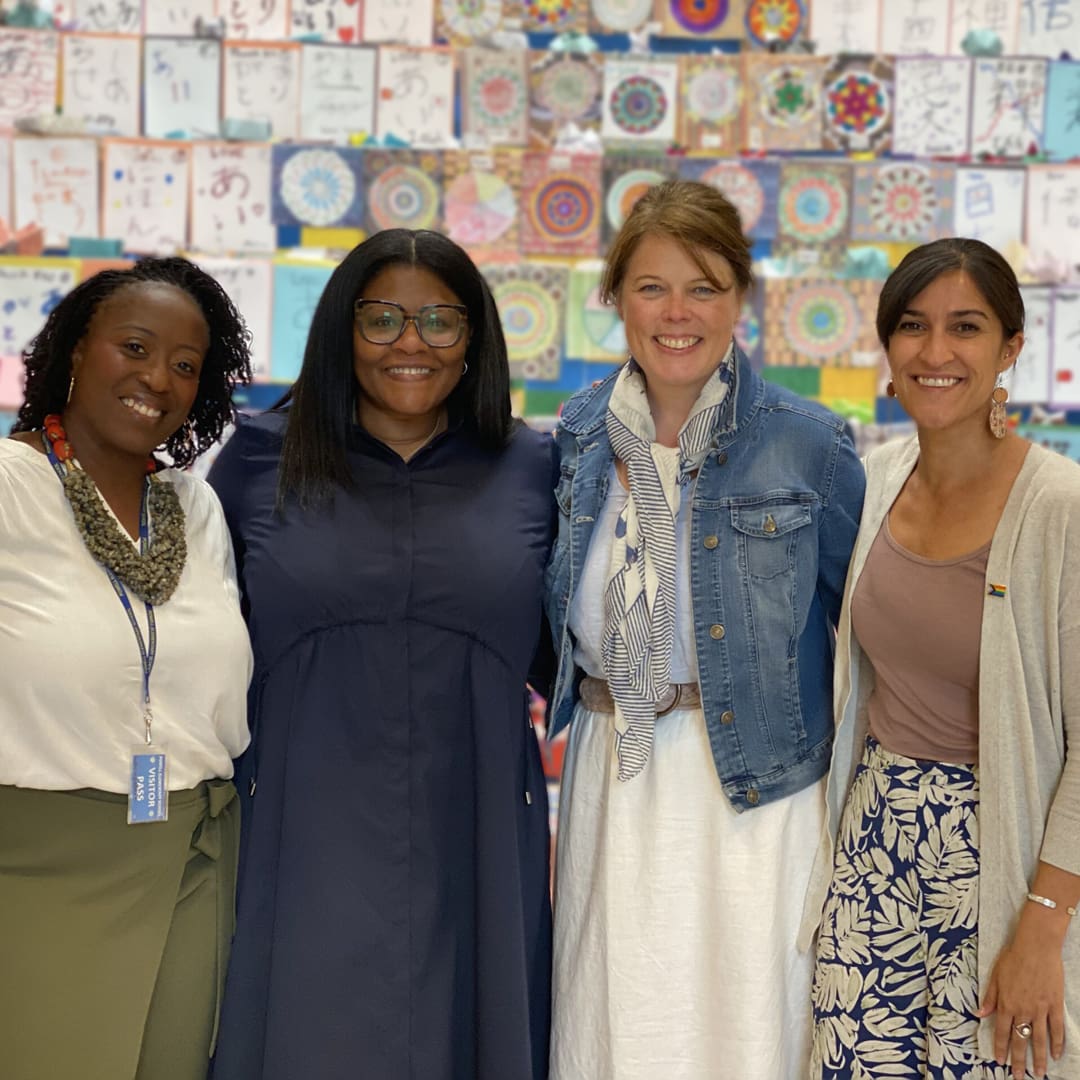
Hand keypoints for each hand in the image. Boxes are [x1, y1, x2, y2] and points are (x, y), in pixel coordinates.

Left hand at [977, 925, 1064, 1078]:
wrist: (1036, 947)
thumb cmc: (1013, 958)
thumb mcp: (995, 976)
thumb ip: (989, 997)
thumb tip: (979, 1013)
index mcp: (1005, 1003)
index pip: (1001, 1031)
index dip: (1000, 1048)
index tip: (999, 1061)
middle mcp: (1022, 1010)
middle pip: (1020, 1040)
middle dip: (1019, 1061)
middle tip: (1020, 1077)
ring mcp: (1040, 1009)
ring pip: (1039, 1040)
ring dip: (1038, 1059)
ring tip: (1039, 1074)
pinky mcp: (1054, 1006)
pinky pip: (1056, 1029)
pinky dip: (1057, 1043)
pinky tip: (1055, 1055)